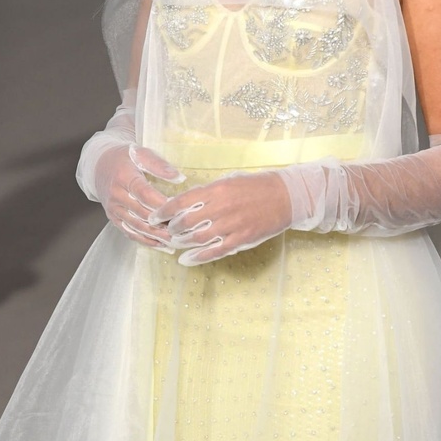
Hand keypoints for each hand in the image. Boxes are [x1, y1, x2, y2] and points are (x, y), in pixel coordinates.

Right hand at [95, 144, 184, 251]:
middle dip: (162, 223)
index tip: (179, 209)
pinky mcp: (113, 218)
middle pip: (142, 213)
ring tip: (175, 240)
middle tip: (182, 229)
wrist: (99, 165)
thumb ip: (159, 165)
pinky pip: (129, 232)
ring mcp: (114, 209)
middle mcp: (117, 195)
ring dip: (156, 235)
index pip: (145, 194)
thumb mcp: (140, 153)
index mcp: (125, 177)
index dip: (162, 203)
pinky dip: (145, 240)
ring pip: (136, 226)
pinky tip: (160, 244)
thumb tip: (179, 178)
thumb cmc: (124, 158)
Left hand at [154, 171, 292, 265]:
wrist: (285, 196)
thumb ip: (208, 192)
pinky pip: (215, 251)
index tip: (155, 216)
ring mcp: (231, 225)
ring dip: (182, 243)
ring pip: (197, 238)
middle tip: (165, 232)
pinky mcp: (241, 239)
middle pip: (186, 222)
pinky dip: (198, 257)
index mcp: (217, 189)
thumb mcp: (229, 181)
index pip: (182, 201)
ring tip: (174, 244)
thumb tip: (186, 200)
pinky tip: (186, 260)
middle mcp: (221, 207)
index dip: (164, 211)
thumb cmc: (256, 185)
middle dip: (171, 229)